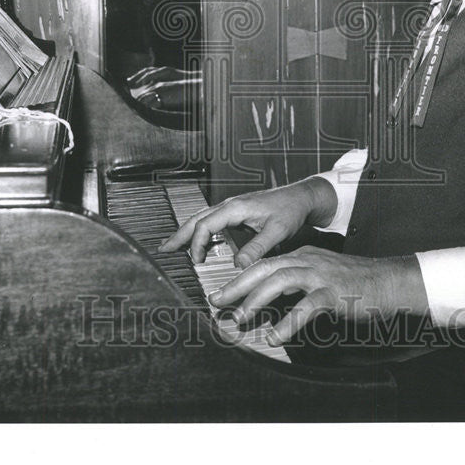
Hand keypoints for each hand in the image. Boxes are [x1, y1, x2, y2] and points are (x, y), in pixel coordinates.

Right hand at [158, 176, 337, 266]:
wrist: (301, 197)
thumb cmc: (290, 210)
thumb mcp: (277, 231)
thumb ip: (256, 248)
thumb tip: (237, 266)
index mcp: (235, 207)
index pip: (205, 225)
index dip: (197, 244)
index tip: (196, 262)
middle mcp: (230, 205)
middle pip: (196, 218)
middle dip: (179, 234)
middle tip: (163, 249)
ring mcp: (232, 207)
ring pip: (202, 218)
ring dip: (186, 231)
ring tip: (172, 245)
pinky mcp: (236, 212)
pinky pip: (211, 220)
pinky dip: (199, 230)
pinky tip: (196, 240)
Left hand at [207, 246, 428, 345]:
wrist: (390, 282)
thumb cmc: (357, 284)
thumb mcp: (322, 277)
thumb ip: (299, 285)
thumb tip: (273, 301)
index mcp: (303, 257)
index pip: (265, 264)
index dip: (240, 278)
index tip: (222, 293)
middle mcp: (308, 261)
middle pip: (265, 267)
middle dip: (238, 285)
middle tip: (217, 301)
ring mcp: (321, 275)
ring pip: (280, 280)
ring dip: (256, 300)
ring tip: (240, 318)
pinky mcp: (335, 292)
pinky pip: (306, 306)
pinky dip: (288, 321)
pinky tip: (276, 336)